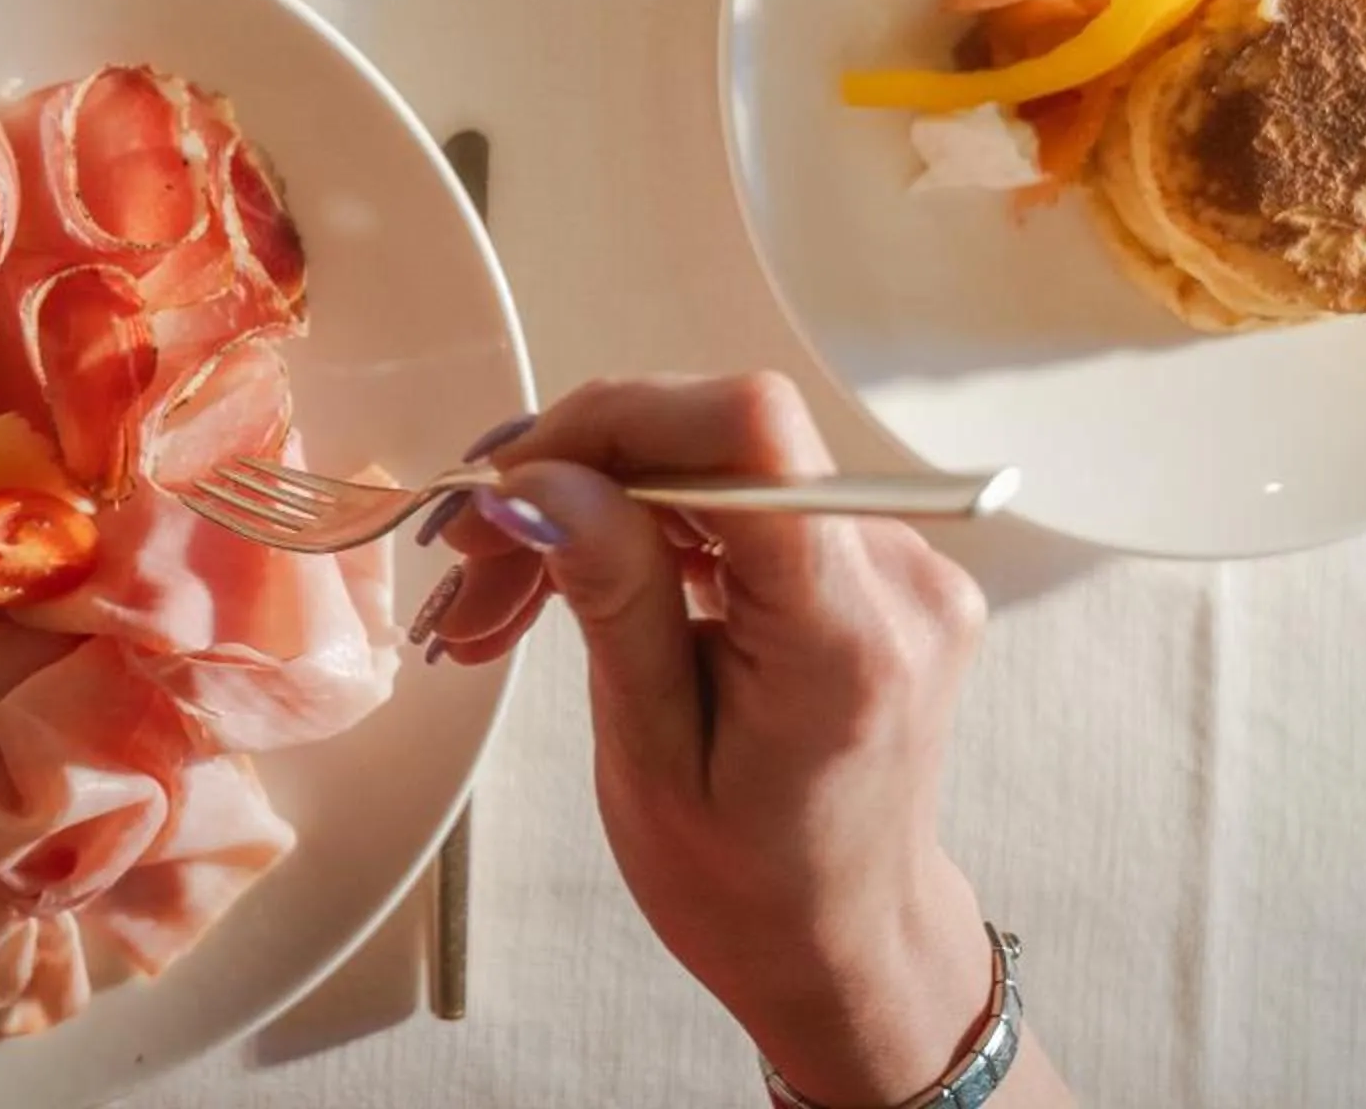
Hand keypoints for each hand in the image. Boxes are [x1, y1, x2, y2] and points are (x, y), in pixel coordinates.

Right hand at [432, 375, 995, 1106]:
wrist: (847, 940)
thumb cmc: (747, 882)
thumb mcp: (650, 755)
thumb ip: (612, 597)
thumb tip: (537, 481)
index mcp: (848, 635)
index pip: (748, 433)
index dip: (614, 425)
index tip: (510, 487)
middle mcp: (896, 575)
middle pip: (713, 439)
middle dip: (571, 474)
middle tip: (469, 561)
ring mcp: (893, 560)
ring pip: (708, 461)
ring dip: (588, 502)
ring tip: (496, 595)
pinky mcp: (869, 559)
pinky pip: (734, 494)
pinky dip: (637, 521)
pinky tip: (564, 577)